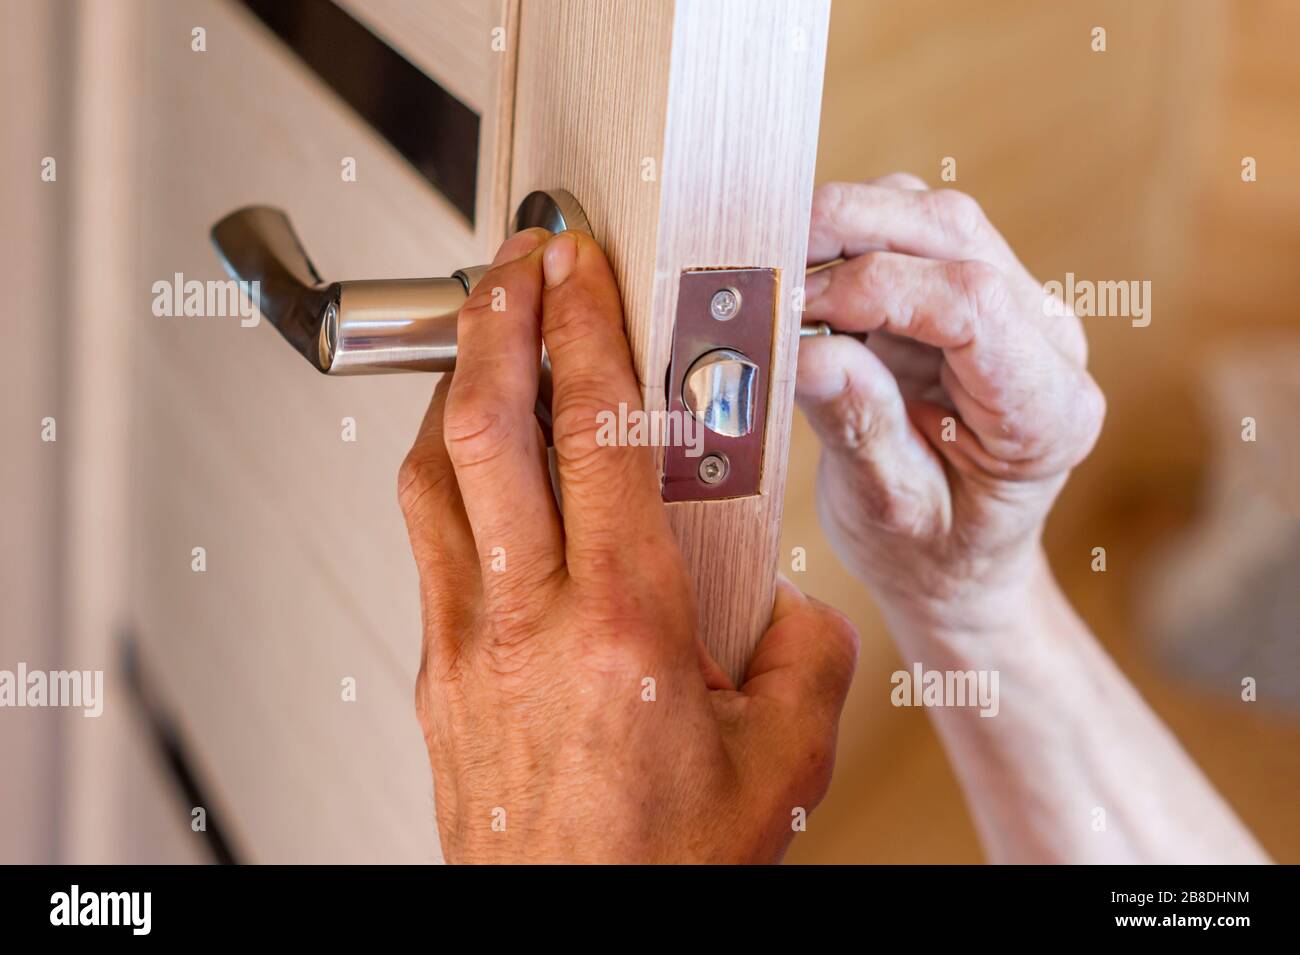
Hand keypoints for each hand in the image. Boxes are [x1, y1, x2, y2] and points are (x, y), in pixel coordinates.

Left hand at [398, 228, 857, 862]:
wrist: (579, 936)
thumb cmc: (665, 868)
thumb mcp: (782, 760)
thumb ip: (804, 657)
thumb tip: (787, 608)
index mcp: (623, 621)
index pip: (592, 433)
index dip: (581, 330)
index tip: (575, 267)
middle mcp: (526, 620)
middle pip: (481, 429)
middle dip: (492, 322)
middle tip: (509, 263)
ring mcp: (463, 647)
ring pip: (431, 480)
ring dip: (453, 393)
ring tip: (483, 345)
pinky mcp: (437, 679)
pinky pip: (428, 548)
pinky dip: (446, 479)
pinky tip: (476, 473)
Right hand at [796, 175, 1105, 632]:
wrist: (956, 563)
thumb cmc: (930, 556)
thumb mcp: (890, 513)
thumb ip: (859, 429)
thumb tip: (805, 352)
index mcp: (1045, 411)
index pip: (972, 304)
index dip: (874, 289)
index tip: (792, 314)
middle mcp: (1043, 341)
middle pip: (951, 232)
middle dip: (848, 230)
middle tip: (766, 270)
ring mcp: (1009, 307)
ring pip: (929, 214)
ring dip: (844, 228)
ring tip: (779, 285)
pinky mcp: (965, 294)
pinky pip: (906, 230)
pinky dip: (844, 243)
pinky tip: (805, 291)